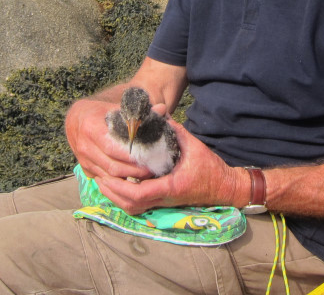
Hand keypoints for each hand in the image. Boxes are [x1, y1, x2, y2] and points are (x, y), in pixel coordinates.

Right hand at [65, 98, 152, 181]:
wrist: (77, 120)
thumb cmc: (101, 112)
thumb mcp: (117, 107)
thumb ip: (139, 111)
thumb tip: (162, 109)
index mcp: (92, 127)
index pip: (114, 147)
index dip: (132, 155)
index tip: (150, 157)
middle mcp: (85, 146)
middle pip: (113, 165)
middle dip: (134, 171)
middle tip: (153, 170)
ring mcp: (84, 160)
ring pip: (109, 176)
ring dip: (129, 178)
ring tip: (147, 176)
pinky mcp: (86, 169)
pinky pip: (104, 180)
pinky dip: (120, 182)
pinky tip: (133, 180)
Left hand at [94, 121, 246, 215]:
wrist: (224, 186)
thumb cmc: (209, 166)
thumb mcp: (192, 144)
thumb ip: (172, 129)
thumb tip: (156, 113)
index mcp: (171, 185)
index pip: (140, 192)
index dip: (121, 186)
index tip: (108, 174)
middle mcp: (165, 198)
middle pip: (132, 205)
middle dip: (113, 194)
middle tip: (99, 178)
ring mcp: (164, 203)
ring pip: (134, 209)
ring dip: (117, 198)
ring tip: (104, 183)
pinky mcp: (164, 203)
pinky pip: (140, 207)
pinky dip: (125, 200)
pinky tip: (118, 188)